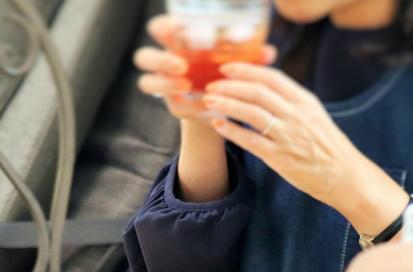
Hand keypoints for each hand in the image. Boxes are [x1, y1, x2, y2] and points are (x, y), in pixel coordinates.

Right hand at [135, 17, 276, 120]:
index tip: (179, 25)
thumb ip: (248, 53)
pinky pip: (173, 106)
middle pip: (144, 57)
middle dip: (160, 59)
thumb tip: (269, 52)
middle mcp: (164, 62)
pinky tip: (205, 104)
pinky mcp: (174, 105)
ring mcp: (165, 85)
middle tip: (182, 64)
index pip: (158, 28)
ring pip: (147, 83)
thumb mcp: (235, 57)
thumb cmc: (226, 67)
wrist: (222, 98)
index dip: (163, 26)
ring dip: (165, 83)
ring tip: (187, 84)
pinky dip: (190, 105)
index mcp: (176, 42)